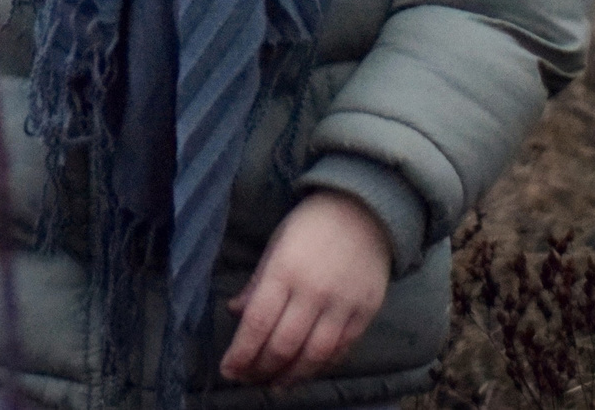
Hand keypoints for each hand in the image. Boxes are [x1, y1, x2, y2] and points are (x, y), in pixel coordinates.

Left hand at [218, 191, 391, 386]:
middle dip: (261, 369)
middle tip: (248, 379)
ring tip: (275, 384)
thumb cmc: (312, 225)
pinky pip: (341, 350)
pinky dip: (321, 366)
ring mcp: (342, 305)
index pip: (257, 323)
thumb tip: (235, 312)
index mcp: (284, 271)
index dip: (241, 353)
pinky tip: (306, 370)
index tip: (228, 369)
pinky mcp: (365, 313)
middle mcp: (313, 292)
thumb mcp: (276, 245)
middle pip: (283, 345)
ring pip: (314, 356)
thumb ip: (257, 283)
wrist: (366, 210)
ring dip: (291, 376)